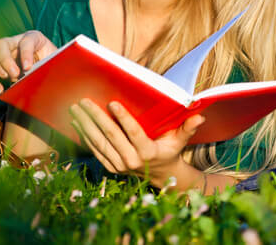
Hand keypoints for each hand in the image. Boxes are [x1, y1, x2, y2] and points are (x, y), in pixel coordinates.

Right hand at [0, 31, 57, 93]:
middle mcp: (15, 42)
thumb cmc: (53, 64)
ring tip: (6, 78)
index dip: (26, 53)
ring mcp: (4, 54)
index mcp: (33, 38)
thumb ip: (53, 62)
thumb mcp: (56, 60)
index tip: (28, 67)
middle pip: (1, 43)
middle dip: (5, 59)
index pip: (26, 40)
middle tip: (15, 74)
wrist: (49, 73)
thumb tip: (50, 71)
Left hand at [71, 99, 204, 187]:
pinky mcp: (109, 167)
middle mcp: (131, 161)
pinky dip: (84, 135)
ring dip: (85, 124)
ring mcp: (118, 166)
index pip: (133, 133)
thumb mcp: (180, 140)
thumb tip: (200, 116)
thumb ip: (188, 128)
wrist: (159, 175)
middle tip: (84, 101)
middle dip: (95, 117)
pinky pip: (94, 149)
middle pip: (110, 136)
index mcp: (148, 152)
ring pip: (98, 142)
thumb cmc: (170, 150)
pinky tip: (76, 122)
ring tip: (75, 108)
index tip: (112, 103)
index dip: (123, 118)